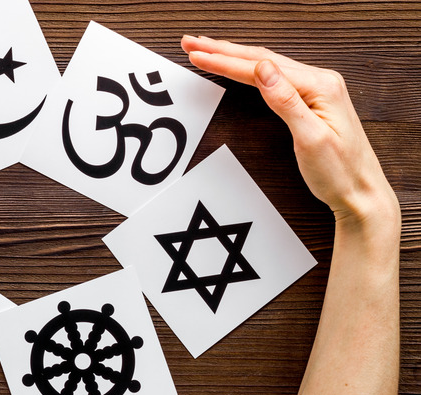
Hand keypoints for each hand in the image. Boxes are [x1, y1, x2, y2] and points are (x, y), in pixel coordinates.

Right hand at [180, 35, 397, 227]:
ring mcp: (316, 89)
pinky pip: (274, 77)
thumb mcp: (310, 138)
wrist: (361, 193)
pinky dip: (249, 69)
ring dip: (234, 56)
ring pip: (265, 64)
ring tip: (207, 49)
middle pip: (261, 58)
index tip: (197, 55)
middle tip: (192, 43)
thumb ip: (285, 100)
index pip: (259, 69)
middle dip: (222, 49)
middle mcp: (320, 81)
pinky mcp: (311, 101)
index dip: (224, 61)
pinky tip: (238, 65)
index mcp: (319, 86)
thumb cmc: (340, 172)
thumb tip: (263, 68)